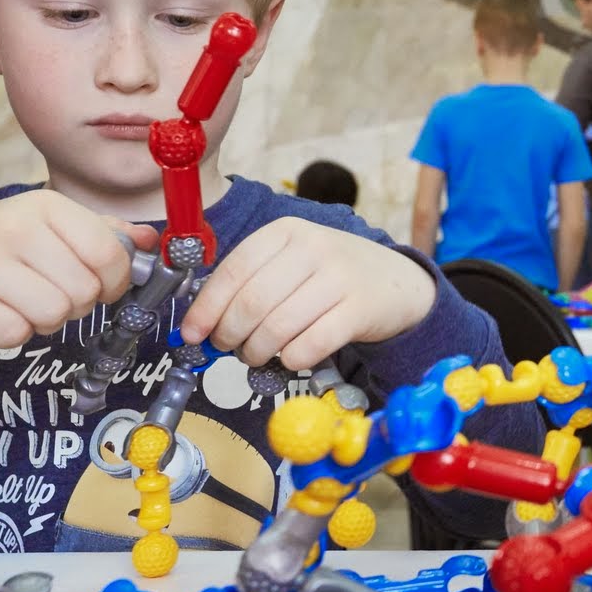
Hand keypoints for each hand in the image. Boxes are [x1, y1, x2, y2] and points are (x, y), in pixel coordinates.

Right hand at [0, 191, 156, 345]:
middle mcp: (11, 228)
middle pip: (83, 290)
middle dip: (78, 303)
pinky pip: (15, 334)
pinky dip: (15, 334)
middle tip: (53, 294)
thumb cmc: (1, 248)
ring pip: (53, 314)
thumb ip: (103, 233)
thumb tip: (150, 241)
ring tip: (25, 304)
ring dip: (47, 320)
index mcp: (44, 205)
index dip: (116, 280)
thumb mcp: (49, 227)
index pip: (108, 253)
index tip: (103, 286)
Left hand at [179, 219, 435, 369]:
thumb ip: (252, 280)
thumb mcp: (293, 260)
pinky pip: (310, 345)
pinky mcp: (359, 309)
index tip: (193, 334)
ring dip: (258, 352)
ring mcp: (339, 277)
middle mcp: (313, 247)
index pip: (233, 270)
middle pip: (251, 302)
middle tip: (228, 348)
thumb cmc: (333, 276)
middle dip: (230, 335)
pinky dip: (292, 359)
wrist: (398, 283)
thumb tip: (201, 322)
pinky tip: (290, 358)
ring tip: (256, 356)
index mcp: (287, 231)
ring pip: (278, 327)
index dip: (207, 307)